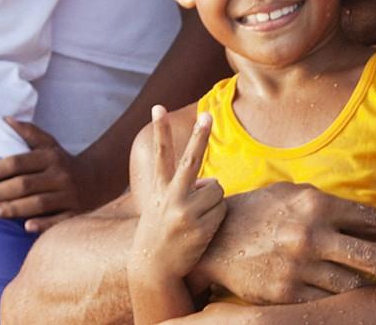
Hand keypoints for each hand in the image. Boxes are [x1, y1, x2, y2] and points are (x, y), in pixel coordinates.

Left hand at [0, 118, 85, 231]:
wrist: (98, 179)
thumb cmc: (62, 162)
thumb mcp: (48, 144)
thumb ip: (28, 132)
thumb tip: (5, 119)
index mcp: (49, 157)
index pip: (17, 162)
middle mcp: (60, 174)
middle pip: (24, 184)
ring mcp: (69, 194)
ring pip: (38, 203)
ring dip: (13, 208)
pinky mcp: (76, 212)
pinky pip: (59, 220)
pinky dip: (44, 224)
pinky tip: (26, 227)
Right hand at [130, 106, 227, 282]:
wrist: (153, 270)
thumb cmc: (159, 234)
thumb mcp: (160, 208)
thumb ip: (182, 191)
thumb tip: (213, 183)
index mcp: (159, 190)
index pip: (160, 155)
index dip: (160, 130)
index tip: (158, 107)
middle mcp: (171, 198)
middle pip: (191, 160)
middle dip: (200, 136)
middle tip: (207, 114)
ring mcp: (185, 213)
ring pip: (217, 189)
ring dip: (213, 201)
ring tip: (197, 218)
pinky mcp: (200, 228)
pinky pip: (221, 209)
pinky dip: (217, 216)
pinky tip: (202, 230)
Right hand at [187, 181, 375, 303]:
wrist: (209, 241)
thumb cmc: (255, 212)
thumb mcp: (291, 193)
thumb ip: (327, 203)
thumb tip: (365, 215)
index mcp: (316, 204)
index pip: (372, 219)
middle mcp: (311, 235)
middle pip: (374, 258)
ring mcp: (299, 268)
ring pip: (354, 287)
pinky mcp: (286, 294)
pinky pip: (327, 305)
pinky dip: (346, 307)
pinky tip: (362, 309)